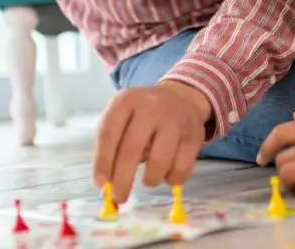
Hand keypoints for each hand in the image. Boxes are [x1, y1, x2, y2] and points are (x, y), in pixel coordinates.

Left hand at [92, 81, 209, 201]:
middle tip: (119, 197)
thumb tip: (105, 186)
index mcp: (126, 100)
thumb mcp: (123, 116)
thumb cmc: (142, 114)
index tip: (100, 184)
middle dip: (123, 179)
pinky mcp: (194, 135)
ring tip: (148, 180)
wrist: (180, 97)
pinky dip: (172, 179)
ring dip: (150, 179)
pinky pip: (182, 168)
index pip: (108, 132)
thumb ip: (111, 146)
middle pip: (132, 148)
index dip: (102, 160)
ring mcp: (174, 120)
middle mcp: (150, 106)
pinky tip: (166, 175)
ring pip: (160, 161)